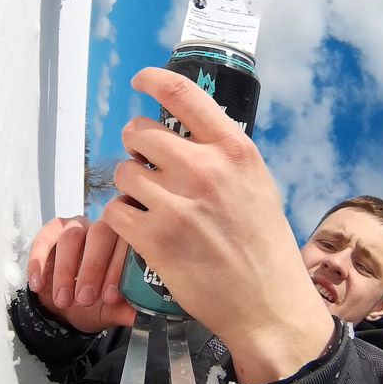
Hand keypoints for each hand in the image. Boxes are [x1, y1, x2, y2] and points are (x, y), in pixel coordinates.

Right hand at [26, 216, 134, 333]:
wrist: (66, 306)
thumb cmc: (94, 302)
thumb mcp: (108, 310)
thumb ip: (123, 311)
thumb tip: (139, 317)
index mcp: (123, 241)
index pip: (125, 245)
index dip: (117, 271)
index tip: (109, 299)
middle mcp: (101, 227)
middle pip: (99, 234)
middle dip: (92, 268)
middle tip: (84, 300)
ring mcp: (75, 226)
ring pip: (70, 237)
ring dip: (65, 270)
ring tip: (63, 300)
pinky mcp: (50, 231)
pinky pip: (43, 240)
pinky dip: (39, 263)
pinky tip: (38, 286)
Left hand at [102, 68, 334, 383]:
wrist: (267, 304)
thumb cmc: (264, 245)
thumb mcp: (256, 183)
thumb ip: (221, 154)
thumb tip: (183, 131)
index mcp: (234, 150)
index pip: (181, 94)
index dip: (152, 80)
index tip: (140, 82)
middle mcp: (205, 169)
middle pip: (138, 132)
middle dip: (136, 147)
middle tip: (148, 166)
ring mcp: (177, 204)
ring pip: (123, 172)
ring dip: (130, 186)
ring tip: (149, 204)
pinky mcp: (154, 239)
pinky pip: (115, 210)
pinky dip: (123, 218)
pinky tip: (142, 227)